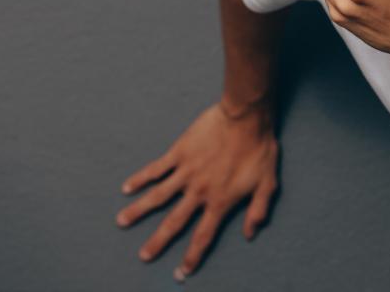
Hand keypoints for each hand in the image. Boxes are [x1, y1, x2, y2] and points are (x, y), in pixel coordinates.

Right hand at [115, 101, 278, 281]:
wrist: (246, 117)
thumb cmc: (260, 148)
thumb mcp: (268, 183)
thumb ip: (258, 209)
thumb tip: (250, 233)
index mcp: (220, 200)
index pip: (203, 236)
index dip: (192, 256)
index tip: (181, 272)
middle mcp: (199, 191)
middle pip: (174, 222)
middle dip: (158, 241)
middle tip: (144, 256)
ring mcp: (187, 171)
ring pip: (158, 196)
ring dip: (138, 211)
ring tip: (121, 222)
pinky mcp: (179, 152)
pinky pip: (156, 168)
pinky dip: (141, 178)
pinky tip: (126, 187)